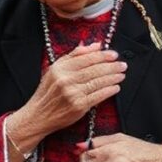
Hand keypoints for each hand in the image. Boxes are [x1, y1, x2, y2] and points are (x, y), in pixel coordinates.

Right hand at [8, 43, 126, 143]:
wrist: (39, 115)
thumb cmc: (48, 92)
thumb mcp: (55, 69)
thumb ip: (75, 55)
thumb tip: (95, 46)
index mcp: (60, 68)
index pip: (87, 58)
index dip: (103, 55)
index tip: (113, 54)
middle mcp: (66, 79)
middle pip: (95, 69)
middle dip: (112, 66)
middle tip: (122, 64)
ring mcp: (73, 93)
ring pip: (98, 82)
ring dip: (113, 77)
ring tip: (121, 75)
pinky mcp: (78, 106)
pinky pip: (98, 96)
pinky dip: (109, 91)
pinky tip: (115, 87)